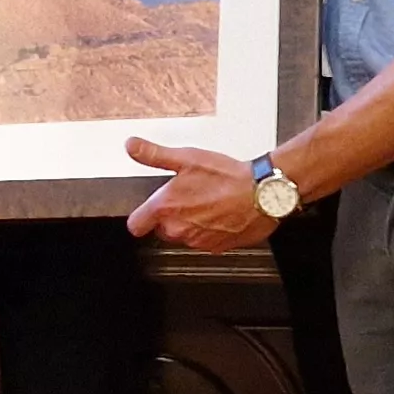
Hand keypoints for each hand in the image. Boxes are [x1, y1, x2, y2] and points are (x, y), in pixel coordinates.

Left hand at [123, 139, 279, 251]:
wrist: (262, 193)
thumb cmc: (227, 177)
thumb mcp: (186, 158)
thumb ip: (154, 154)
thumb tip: (132, 146)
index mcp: (166, 208)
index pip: (136, 225)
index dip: (141, 217)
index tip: (148, 210)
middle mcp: (178, 229)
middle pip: (162, 230)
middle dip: (170, 216)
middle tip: (188, 197)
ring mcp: (198, 241)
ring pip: (185, 236)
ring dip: (191, 223)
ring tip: (208, 202)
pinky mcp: (217, 248)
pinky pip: (206, 242)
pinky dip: (210, 231)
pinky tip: (221, 213)